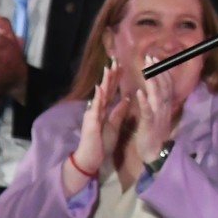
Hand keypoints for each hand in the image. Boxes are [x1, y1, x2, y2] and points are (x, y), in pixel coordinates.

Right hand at [71, 64, 128, 182]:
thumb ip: (120, 111)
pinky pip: (95, 108)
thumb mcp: (114, 125)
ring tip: (109, 67)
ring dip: (104, 81)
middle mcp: (98, 109)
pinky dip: (98, 97)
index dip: (117, 78)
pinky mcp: (90, 122)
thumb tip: (127, 98)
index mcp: (105, 109)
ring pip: (100, 94)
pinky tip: (101, 87)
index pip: (112, 90)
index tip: (122, 65)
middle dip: (111, 74)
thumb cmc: (101, 143)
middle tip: (116, 59)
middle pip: (106, 88)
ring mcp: (93, 114)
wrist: (91, 159)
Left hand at [135, 55, 176, 165]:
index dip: (161, 70)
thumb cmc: (153, 134)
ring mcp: (158, 115)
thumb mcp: (158, 115)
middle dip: (157, 70)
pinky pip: (147, 111)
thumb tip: (156, 88)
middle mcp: (164, 107)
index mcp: (165, 104)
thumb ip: (158, 101)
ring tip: (146, 68)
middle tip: (150, 56)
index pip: (165, 83)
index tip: (154, 58)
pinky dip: (145, 101)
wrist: (154, 153)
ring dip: (152, 80)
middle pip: (163, 85)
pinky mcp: (150, 124)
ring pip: (157, 95)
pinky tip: (139, 92)